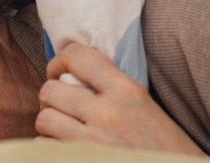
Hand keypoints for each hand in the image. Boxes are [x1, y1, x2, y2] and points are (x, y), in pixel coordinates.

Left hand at [35, 43, 204, 155]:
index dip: (58, 62)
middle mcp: (109, 113)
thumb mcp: (145, 109)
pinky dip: (51, 150)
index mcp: (128, 91)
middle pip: (51, 91)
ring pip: (44, 120)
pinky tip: (68, 152)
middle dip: (50, 101)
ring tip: (64, 135)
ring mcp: (93, 142)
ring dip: (49, 129)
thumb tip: (69, 79)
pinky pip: (46, 149)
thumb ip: (111, 91)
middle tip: (61, 111)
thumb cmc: (165, 149)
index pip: (78, 56)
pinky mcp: (83, 160)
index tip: (57, 73)